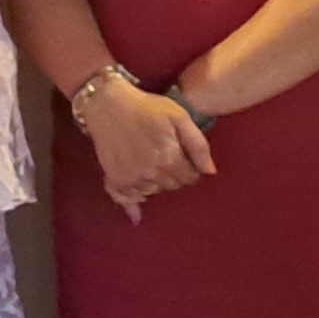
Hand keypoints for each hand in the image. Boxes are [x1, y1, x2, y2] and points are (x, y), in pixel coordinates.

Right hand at [78, 73, 212, 217]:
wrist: (108, 103)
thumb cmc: (146, 107)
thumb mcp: (179, 117)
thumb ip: (198, 145)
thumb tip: (210, 172)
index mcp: (170, 159)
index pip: (190, 178)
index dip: (190, 168)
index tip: (184, 159)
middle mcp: (152, 173)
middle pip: (171, 186)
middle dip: (173, 176)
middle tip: (166, 159)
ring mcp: (132, 179)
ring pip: (152, 192)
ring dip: (155, 183)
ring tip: (149, 165)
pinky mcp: (115, 179)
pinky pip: (127, 199)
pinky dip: (132, 202)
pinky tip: (136, 214)